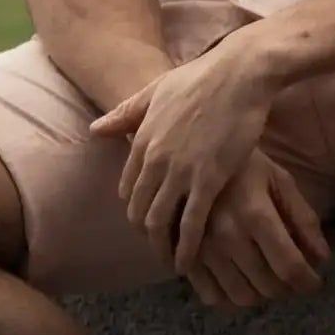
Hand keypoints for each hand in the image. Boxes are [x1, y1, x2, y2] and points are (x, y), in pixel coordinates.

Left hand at [89, 35, 276, 271]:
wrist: (240, 73)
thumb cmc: (203, 76)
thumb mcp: (158, 90)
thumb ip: (127, 113)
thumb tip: (94, 130)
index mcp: (143, 137)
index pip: (128, 188)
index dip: (136, 208)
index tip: (148, 219)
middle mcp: (155, 159)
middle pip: (140, 210)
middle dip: (147, 233)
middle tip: (159, 245)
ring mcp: (180, 171)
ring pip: (160, 222)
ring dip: (162, 247)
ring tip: (170, 260)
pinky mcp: (209, 180)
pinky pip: (191, 225)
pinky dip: (186, 249)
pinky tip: (187, 262)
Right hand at [183, 149, 329, 309]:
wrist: (196, 155)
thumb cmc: (246, 166)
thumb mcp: (280, 181)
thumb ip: (304, 218)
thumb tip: (323, 258)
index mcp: (255, 213)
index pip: (289, 266)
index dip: (308, 281)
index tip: (315, 282)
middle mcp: (228, 236)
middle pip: (268, 286)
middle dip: (288, 288)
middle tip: (292, 276)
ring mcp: (203, 250)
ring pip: (242, 297)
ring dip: (262, 295)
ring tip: (269, 278)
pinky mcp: (187, 257)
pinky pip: (212, 297)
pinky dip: (232, 298)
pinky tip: (242, 281)